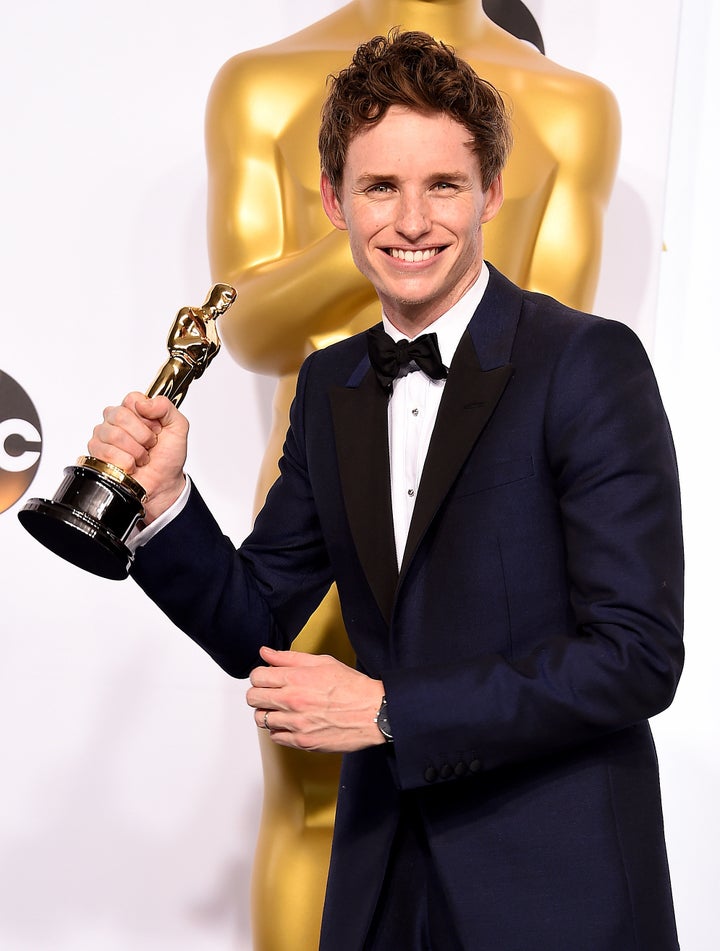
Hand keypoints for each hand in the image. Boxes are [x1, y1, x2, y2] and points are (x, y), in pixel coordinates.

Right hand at [87, 392, 187, 521]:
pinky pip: (108, 452)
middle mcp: (115, 420)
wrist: (164, 483)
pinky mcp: (97, 453)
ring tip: (142, 457)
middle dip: (142, 435)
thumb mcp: (178, 427)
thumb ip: (166, 407)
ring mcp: (103, 436)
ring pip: (114, 435)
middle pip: (120, 415)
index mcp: (134, 409)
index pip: (131, 399)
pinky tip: (131, 465)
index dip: (147, 417)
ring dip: (136, 451)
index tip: (157, 429)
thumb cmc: (168, 456)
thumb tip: (143, 402)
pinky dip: (126, 462)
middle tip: (150, 445)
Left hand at [247, 647, 385, 752]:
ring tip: (281, 709)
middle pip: (253, 698)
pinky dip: (279, 729)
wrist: (373, 713)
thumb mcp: (321, 662)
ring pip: (261, 719)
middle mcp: (292, 701)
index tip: (267, 678)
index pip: (257, 676)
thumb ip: (289, 658)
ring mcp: (296, 724)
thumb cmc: (352, 687)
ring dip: (268, 712)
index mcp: (296, 679)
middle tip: (271, 693)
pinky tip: (291, 722)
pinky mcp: (303, 742)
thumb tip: (266, 653)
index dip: (260, 676)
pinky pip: (275, 737)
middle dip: (259, 693)